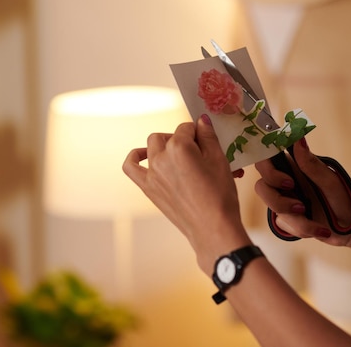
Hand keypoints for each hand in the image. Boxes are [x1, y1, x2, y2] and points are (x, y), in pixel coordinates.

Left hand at [123, 115, 251, 270]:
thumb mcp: (219, 161)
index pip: (187, 128)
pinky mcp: (148, 188)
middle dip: (182, 138)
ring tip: (178, 153)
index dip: (199, 133)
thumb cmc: (220, 196)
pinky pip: (131, 167)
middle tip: (199, 151)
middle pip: (169, 136)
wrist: (212, 228)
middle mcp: (161, 157)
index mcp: (179, 147)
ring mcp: (151, 173)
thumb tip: (201, 121)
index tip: (208, 142)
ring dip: (163, 145)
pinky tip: (144, 156)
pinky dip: (135, 157)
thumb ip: (208, 136)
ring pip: (151, 146)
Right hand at [255, 139, 350, 258]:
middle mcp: (285, 181)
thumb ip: (310, 163)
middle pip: (261, 186)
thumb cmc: (346, 201)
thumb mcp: (330, 182)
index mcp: (294, 166)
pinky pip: (284, 224)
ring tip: (320, 225)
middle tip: (301, 205)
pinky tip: (319, 229)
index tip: (289, 182)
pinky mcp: (287, 219)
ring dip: (298, 220)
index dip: (267, 169)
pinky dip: (303, 229)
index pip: (266, 158)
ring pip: (273, 209)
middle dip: (278, 200)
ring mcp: (284, 200)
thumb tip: (298, 138)